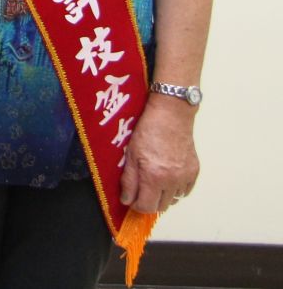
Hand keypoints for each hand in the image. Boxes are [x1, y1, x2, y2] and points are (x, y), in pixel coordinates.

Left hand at [119, 97, 198, 213]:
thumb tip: (127, 200)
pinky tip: (167, 180)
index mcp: (154, 176)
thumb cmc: (148, 131)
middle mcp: (172, 180)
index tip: (131, 200)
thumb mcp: (131, 155)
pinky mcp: (194, 172)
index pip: (146, 206)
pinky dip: (176, 191)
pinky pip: (185, 192)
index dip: (136, 206)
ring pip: (173, 201)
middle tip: (141, 192)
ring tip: (154, 184)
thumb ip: (129, 180)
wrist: (171, 116)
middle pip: (160, 207)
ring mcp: (185, 177)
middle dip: (149, 202)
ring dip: (162, 197)